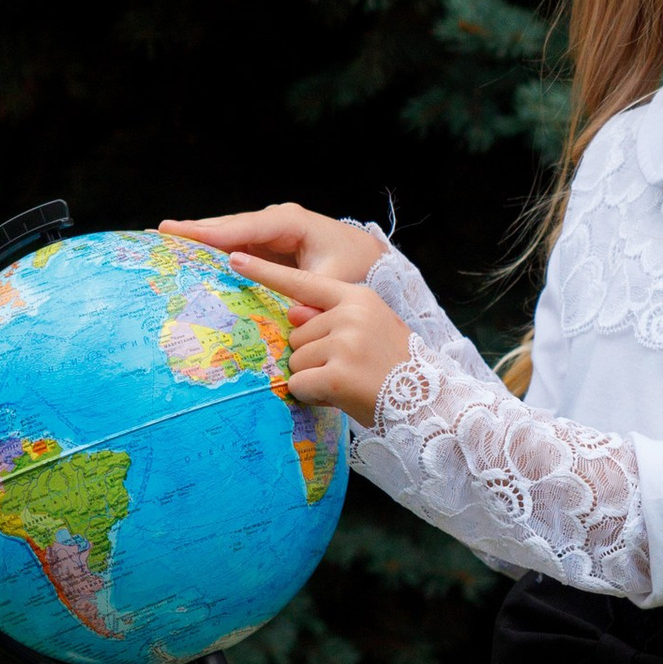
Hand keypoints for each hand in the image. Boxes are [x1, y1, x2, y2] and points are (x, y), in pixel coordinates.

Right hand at [159, 202, 381, 286]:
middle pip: (230, 225)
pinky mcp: (267, 245)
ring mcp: (270, 231)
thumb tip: (294, 317)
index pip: (246, 227)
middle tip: (159, 230)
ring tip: (163, 238)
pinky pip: (235, 245)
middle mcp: (277, 221)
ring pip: (228, 234)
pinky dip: (211, 249)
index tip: (183, 234)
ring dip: (198, 237)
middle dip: (195, 229)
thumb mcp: (335, 282)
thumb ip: (309, 294)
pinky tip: (187, 253)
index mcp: (292, 223)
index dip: (214, 232)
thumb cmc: (355, 268)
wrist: (370, 261)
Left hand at [229, 258, 412, 422]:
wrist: (428, 403)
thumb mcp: (369, 329)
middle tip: (346, 368)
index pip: (304, 284)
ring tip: (347, 382)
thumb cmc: (395, 368)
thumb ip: (332, 317)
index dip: (266, 274)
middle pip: (296, 335)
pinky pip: (300, 384)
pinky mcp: (337, 374)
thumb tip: (293, 313)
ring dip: (313, 377)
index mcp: (358, 298)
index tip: (234, 260)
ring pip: (296, 360)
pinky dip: (311, 395)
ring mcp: (345, 343)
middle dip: (312, 356)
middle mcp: (350, 315)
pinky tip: (338, 396)